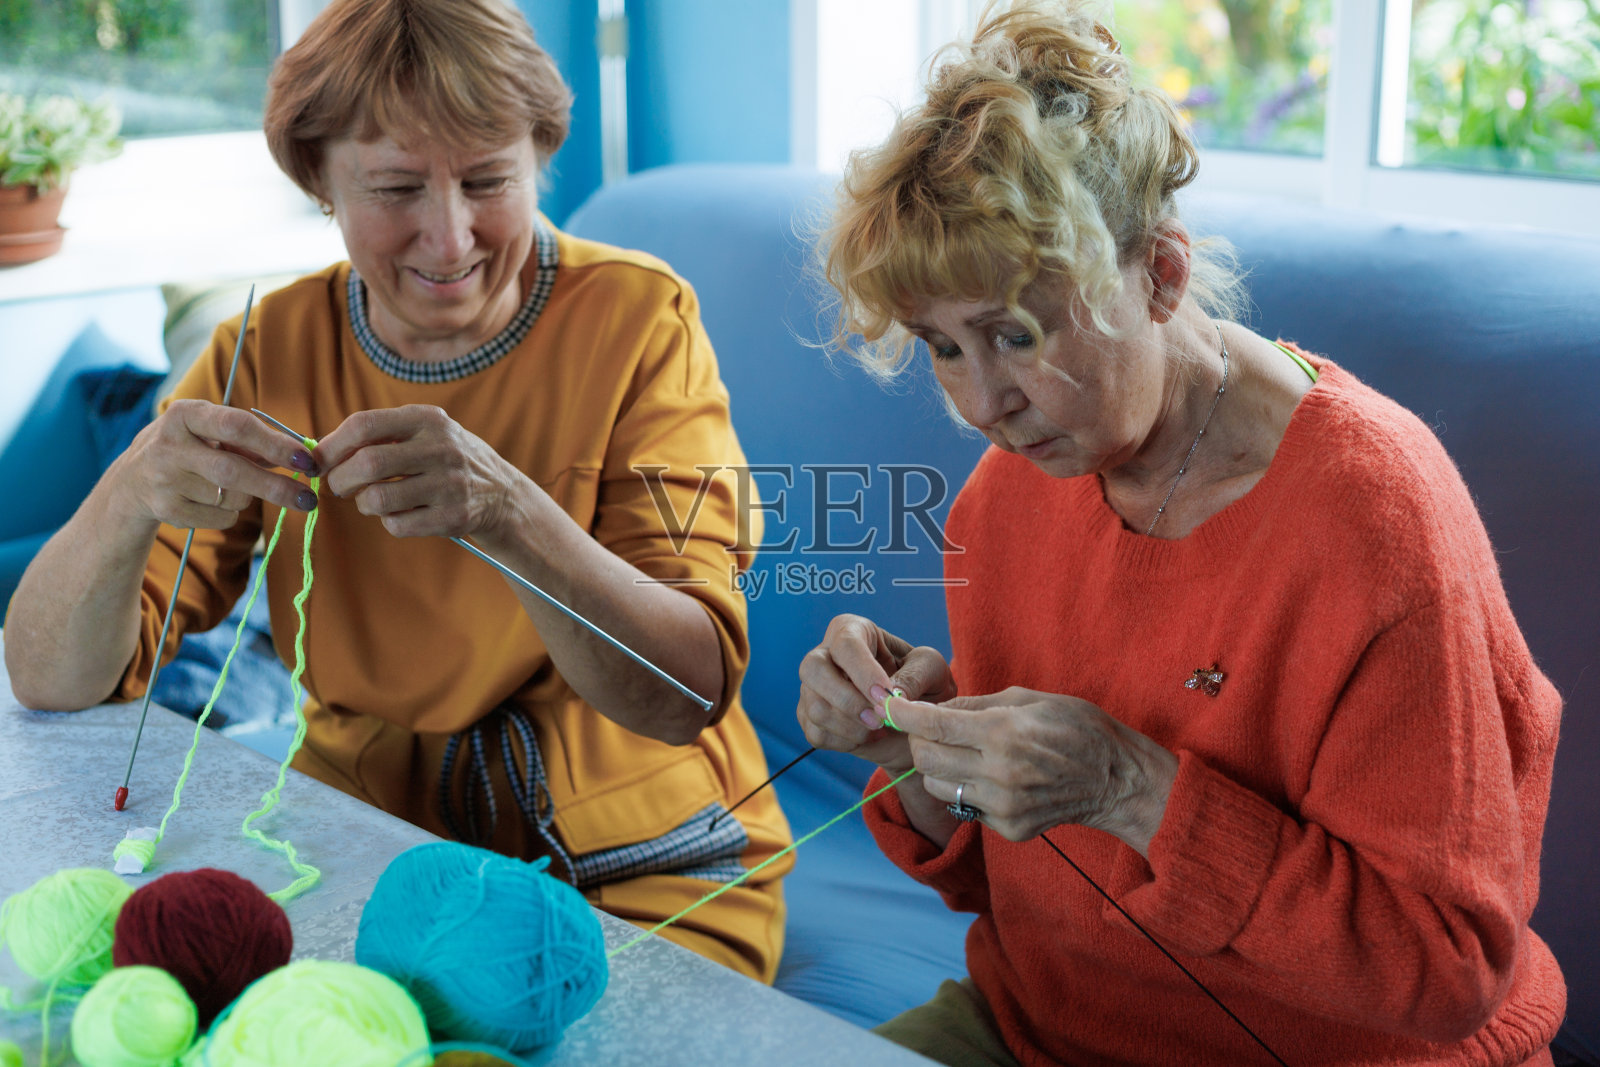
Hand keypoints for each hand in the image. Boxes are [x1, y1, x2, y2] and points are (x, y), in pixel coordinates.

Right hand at [109, 400, 319, 530]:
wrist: (132, 481)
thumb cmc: (189, 448)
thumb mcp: (210, 432)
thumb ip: (252, 441)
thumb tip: (302, 457)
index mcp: (185, 414)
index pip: (237, 426)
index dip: (275, 444)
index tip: (306, 460)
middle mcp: (169, 445)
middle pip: (234, 471)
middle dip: (276, 487)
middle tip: (308, 499)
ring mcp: (164, 479)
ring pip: (232, 497)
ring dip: (249, 496)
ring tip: (234, 485)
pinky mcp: (166, 510)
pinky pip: (222, 518)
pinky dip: (232, 513)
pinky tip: (214, 500)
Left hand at [314, 405, 525, 539]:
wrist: (500, 493)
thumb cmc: (444, 459)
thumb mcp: (423, 431)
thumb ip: (378, 434)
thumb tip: (318, 451)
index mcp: (428, 419)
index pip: (364, 425)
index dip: (332, 445)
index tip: (319, 460)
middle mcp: (441, 448)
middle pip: (368, 464)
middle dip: (340, 479)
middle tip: (337, 486)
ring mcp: (450, 485)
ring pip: (378, 499)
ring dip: (363, 504)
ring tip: (371, 500)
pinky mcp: (453, 517)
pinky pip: (397, 525)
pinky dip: (389, 522)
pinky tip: (400, 514)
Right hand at [796, 613, 957, 773]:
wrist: (913, 720)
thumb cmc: (923, 683)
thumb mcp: (932, 670)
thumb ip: (915, 676)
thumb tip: (890, 695)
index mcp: (853, 631)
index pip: (846, 645)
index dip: (863, 672)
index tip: (884, 697)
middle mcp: (825, 654)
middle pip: (813, 669)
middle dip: (846, 700)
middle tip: (878, 720)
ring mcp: (812, 687)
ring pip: (815, 707)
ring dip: (851, 728)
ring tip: (881, 729)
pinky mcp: (810, 717)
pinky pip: (817, 734)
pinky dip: (845, 742)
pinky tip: (867, 737)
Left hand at [886, 687, 1178, 854]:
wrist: (1116, 780)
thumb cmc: (1076, 727)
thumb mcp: (1028, 699)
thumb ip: (975, 704)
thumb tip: (932, 708)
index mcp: (1003, 733)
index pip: (933, 725)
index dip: (903, 714)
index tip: (889, 705)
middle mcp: (999, 773)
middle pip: (925, 758)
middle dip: (918, 740)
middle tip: (930, 729)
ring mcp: (1003, 806)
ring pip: (937, 785)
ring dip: (938, 766)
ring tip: (961, 753)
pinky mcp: (1008, 828)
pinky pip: (965, 805)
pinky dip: (967, 788)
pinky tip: (992, 776)